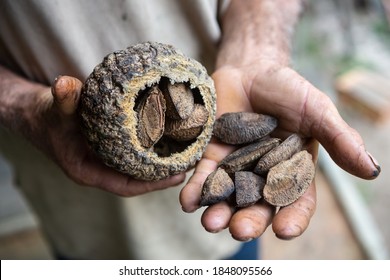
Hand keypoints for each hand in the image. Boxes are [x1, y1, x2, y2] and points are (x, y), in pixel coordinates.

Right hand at [31, 75, 184, 195]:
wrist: (35, 113)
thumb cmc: (44, 115)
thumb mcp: (53, 108)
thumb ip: (63, 100)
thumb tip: (65, 84)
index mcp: (88, 171)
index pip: (125, 186)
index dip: (152, 184)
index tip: (177, 176)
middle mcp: (100, 169)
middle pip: (137, 178)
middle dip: (163, 174)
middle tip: (191, 164)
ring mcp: (106, 159)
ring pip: (138, 166)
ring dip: (161, 162)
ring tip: (187, 153)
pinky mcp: (110, 147)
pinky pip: (134, 153)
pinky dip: (152, 148)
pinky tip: (170, 139)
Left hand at [180, 61, 379, 240]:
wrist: (251, 69)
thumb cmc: (288, 90)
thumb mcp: (317, 112)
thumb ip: (340, 139)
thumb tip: (372, 170)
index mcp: (292, 171)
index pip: (295, 202)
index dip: (292, 218)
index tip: (284, 230)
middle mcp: (262, 176)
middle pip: (257, 206)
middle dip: (249, 220)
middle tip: (240, 230)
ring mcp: (235, 168)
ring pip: (227, 197)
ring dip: (218, 212)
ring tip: (211, 222)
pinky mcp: (211, 156)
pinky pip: (203, 176)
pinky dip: (195, 189)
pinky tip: (188, 201)